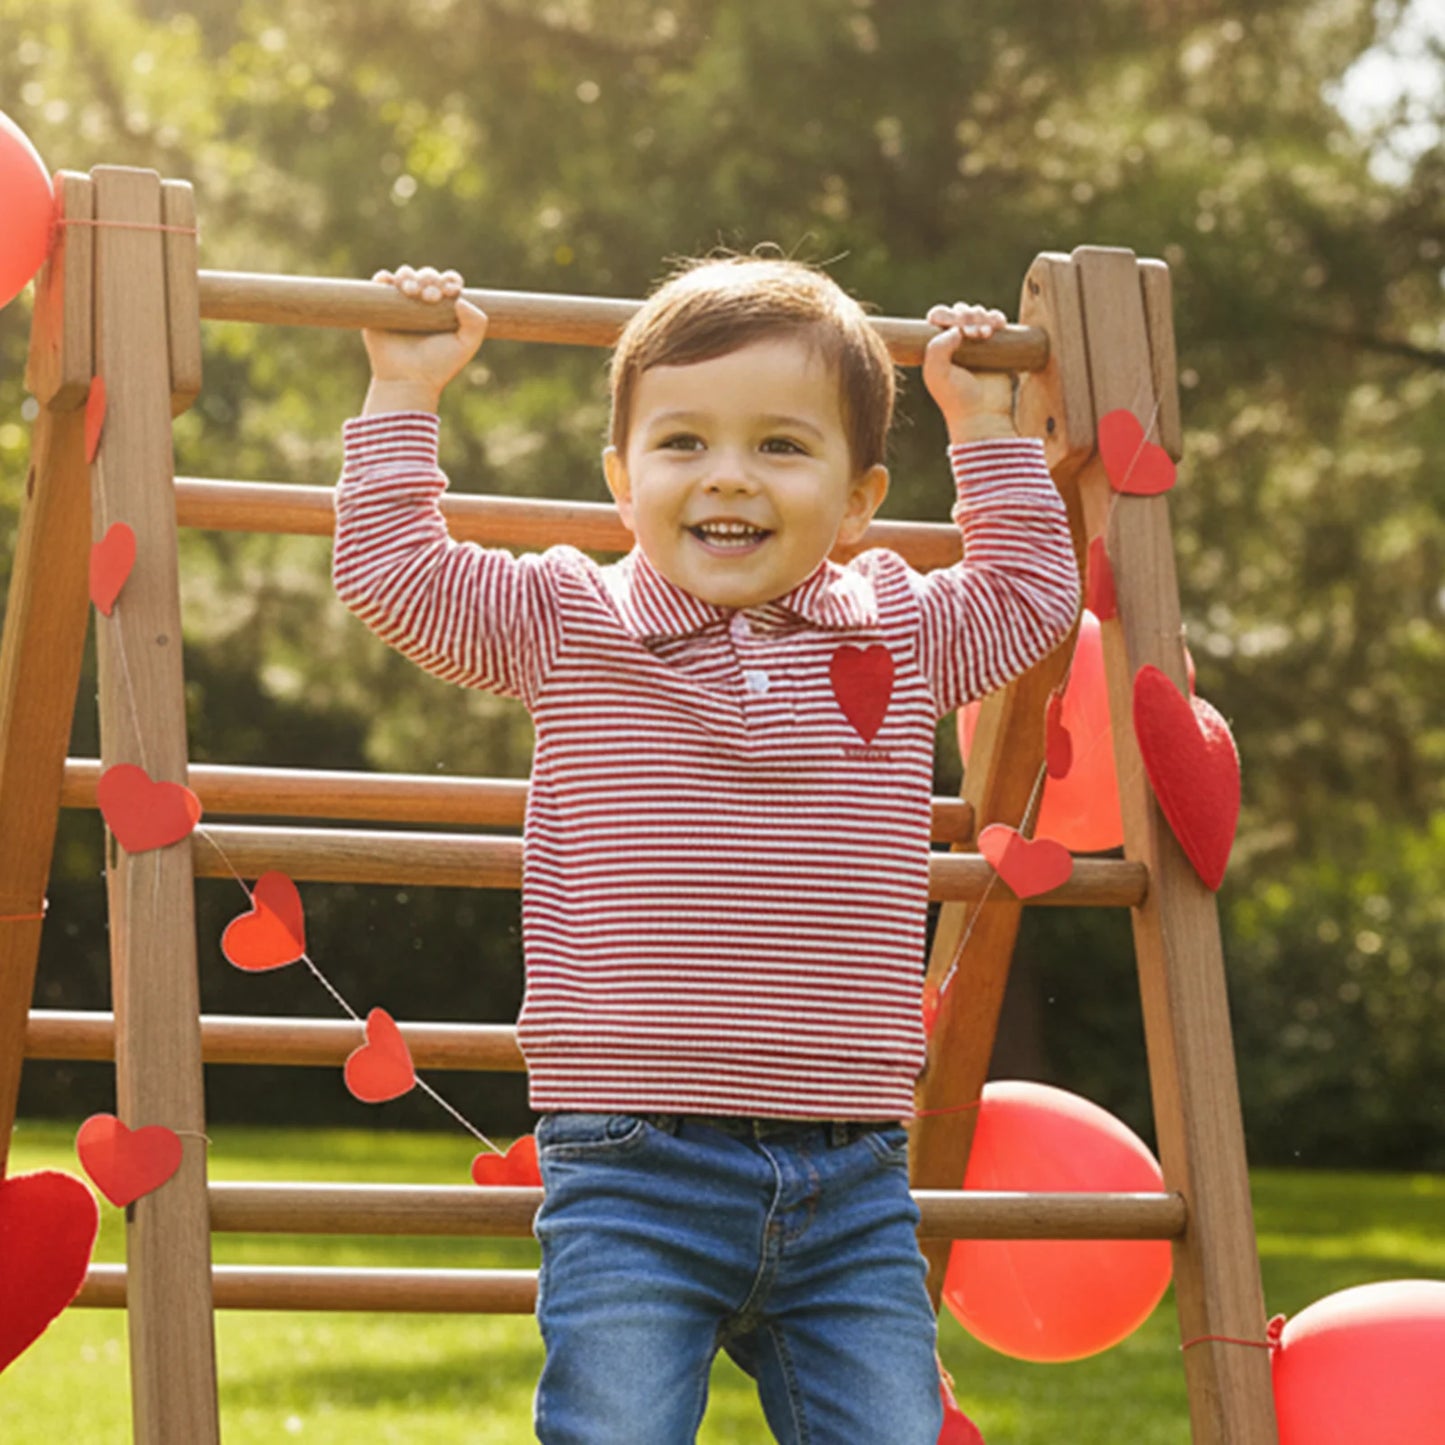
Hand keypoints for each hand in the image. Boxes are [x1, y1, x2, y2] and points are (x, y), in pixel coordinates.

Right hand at [361, 266, 488, 413]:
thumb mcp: (466, 345)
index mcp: (443, 310)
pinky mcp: (379, 308)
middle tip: (431, 298)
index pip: (448, 283)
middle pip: (427, 276)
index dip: (450, 281)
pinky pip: (380, 283)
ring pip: (405, 275)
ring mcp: (400, 305)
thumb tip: (460, 298)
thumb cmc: (439, 366)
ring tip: (412, 292)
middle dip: (430, 280)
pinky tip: (391, 283)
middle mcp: (422, 304)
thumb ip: (477, 323)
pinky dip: (384, 277)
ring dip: (409, 276)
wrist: (409, 380)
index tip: (451, 292)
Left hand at [921, 301, 1016, 442]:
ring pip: (979, 314)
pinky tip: (999, 325)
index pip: (939, 316)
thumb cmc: (956, 398)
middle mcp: (956, 342)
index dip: (946, 315)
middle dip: (967, 317)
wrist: (984, 414)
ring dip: (982, 316)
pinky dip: (997, 317)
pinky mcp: (998, 345)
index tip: (955, 326)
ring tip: (986, 334)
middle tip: (974, 335)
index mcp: (938, 346)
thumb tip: (956, 329)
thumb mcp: (936, 374)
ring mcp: (978, 342)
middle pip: (960, 312)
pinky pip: (997, 320)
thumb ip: (936, 348)